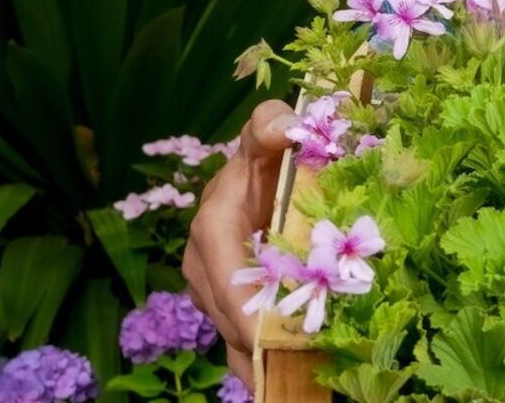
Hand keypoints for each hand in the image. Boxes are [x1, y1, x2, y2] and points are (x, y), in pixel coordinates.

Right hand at [183, 100, 295, 390]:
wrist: (257, 177)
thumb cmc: (265, 158)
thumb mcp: (267, 138)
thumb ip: (271, 128)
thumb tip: (284, 127)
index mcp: (212, 229)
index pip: (223, 279)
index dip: (244, 316)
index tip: (269, 342)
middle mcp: (203, 267)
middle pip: (233, 321)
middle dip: (265, 347)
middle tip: (301, 364)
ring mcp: (213, 290)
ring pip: (238, 338)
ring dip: (267, 361)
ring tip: (294, 384)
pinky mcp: (228, 305)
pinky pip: (244, 342)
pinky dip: (266, 363)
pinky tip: (288, 383)